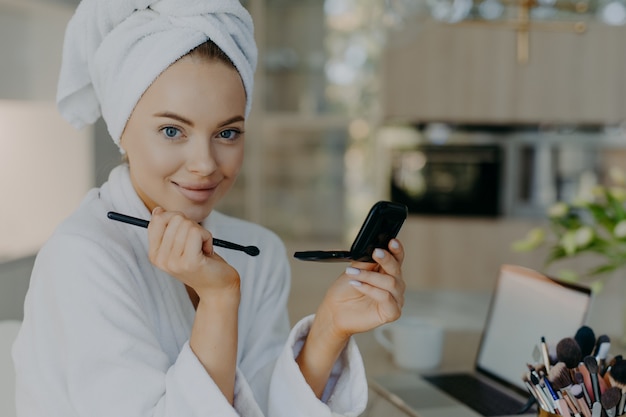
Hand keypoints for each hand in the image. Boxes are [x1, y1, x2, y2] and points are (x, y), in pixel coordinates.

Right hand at [147, 207, 239, 294]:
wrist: (218, 288)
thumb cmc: (202, 263)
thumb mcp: (180, 245)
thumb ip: (168, 229)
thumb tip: (158, 210)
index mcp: (155, 254)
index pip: (157, 220)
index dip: (177, 218)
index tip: (186, 233)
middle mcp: (161, 259)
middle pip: (174, 218)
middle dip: (192, 226)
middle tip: (197, 244)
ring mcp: (174, 262)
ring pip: (187, 224)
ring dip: (202, 233)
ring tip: (202, 249)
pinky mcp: (189, 262)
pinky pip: (197, 232)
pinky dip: (207, 237)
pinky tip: (207, 251)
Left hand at [296, 238, 405, 397]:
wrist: (334, 311)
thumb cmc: (345, 291)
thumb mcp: (355, 270)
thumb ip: (368, 261)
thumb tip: (377, 248)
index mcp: (387, 272)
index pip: (398, 258)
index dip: (397, 249)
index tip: (391, 241)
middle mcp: (394, 285)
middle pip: (396, 269)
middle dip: (385, 259)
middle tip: (375, 252)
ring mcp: (395, 299)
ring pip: (390, 283)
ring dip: (370, 276)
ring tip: (353, 274)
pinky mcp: (392, 312)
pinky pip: (386, 297)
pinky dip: (370, 289)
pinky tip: (357, 285)